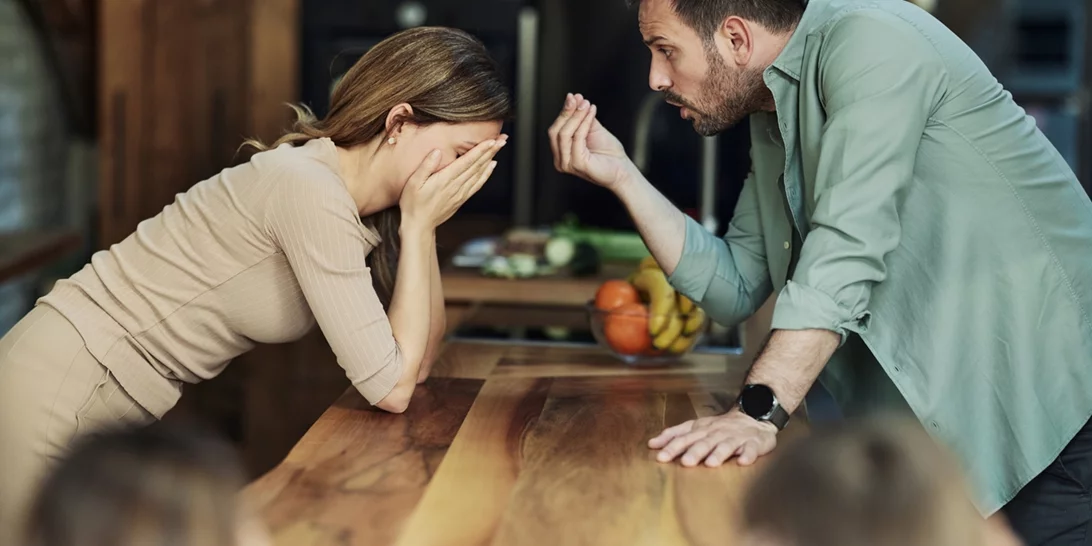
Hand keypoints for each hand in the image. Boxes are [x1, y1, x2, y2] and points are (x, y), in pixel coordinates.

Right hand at [400, 137, 504, 229]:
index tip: (491, 140)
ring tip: (500, 147)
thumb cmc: (413, 203)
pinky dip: (486, 174)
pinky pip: (478, 184)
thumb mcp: (413, 183)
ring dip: (491, 159)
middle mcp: (456, 185)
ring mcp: (461, 193)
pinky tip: (492, 165)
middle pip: (477, 165)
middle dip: (491, 150)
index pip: (467, 162)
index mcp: (445, 179)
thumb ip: (426, 166)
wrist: (419, 225)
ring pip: (480, 173)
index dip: (480, 150)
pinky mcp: (462, 198)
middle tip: (503, 138)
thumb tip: (437, 151)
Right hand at [548, 93, 635, 190]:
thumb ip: (582, 117)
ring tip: (586, 104)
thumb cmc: (608, 153)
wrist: (623, 169)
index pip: (555, 130)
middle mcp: (561, 161)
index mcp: (561, 154)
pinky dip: (584, 123)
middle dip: (566, 112)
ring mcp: (567, 164)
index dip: (563, 112)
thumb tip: (575, 98)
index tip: (573, 96)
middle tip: (577, 98)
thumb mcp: (592, 130)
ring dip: (576, 116)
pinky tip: (592, 112)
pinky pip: (577, 139)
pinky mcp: (577, 164)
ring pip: (564, 134)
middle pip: (555, 132)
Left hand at [648, 410, 778, 466]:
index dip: (673, 447)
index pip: (685, 438)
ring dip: (718, 453)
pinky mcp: (754, 443)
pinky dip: (748, 454)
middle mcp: (717, 433)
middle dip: (695, 452)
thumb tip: (651, 444)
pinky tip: (743, 461)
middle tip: (685, 462)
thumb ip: (674, 435)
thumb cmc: (719, 427)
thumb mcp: (695, 428)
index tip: (661, 457)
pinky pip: (751, 449)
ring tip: (711, 463)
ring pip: (726, 445)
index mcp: (702, 430)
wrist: (752, 416)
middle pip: (705, 442)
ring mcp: (736, 438)